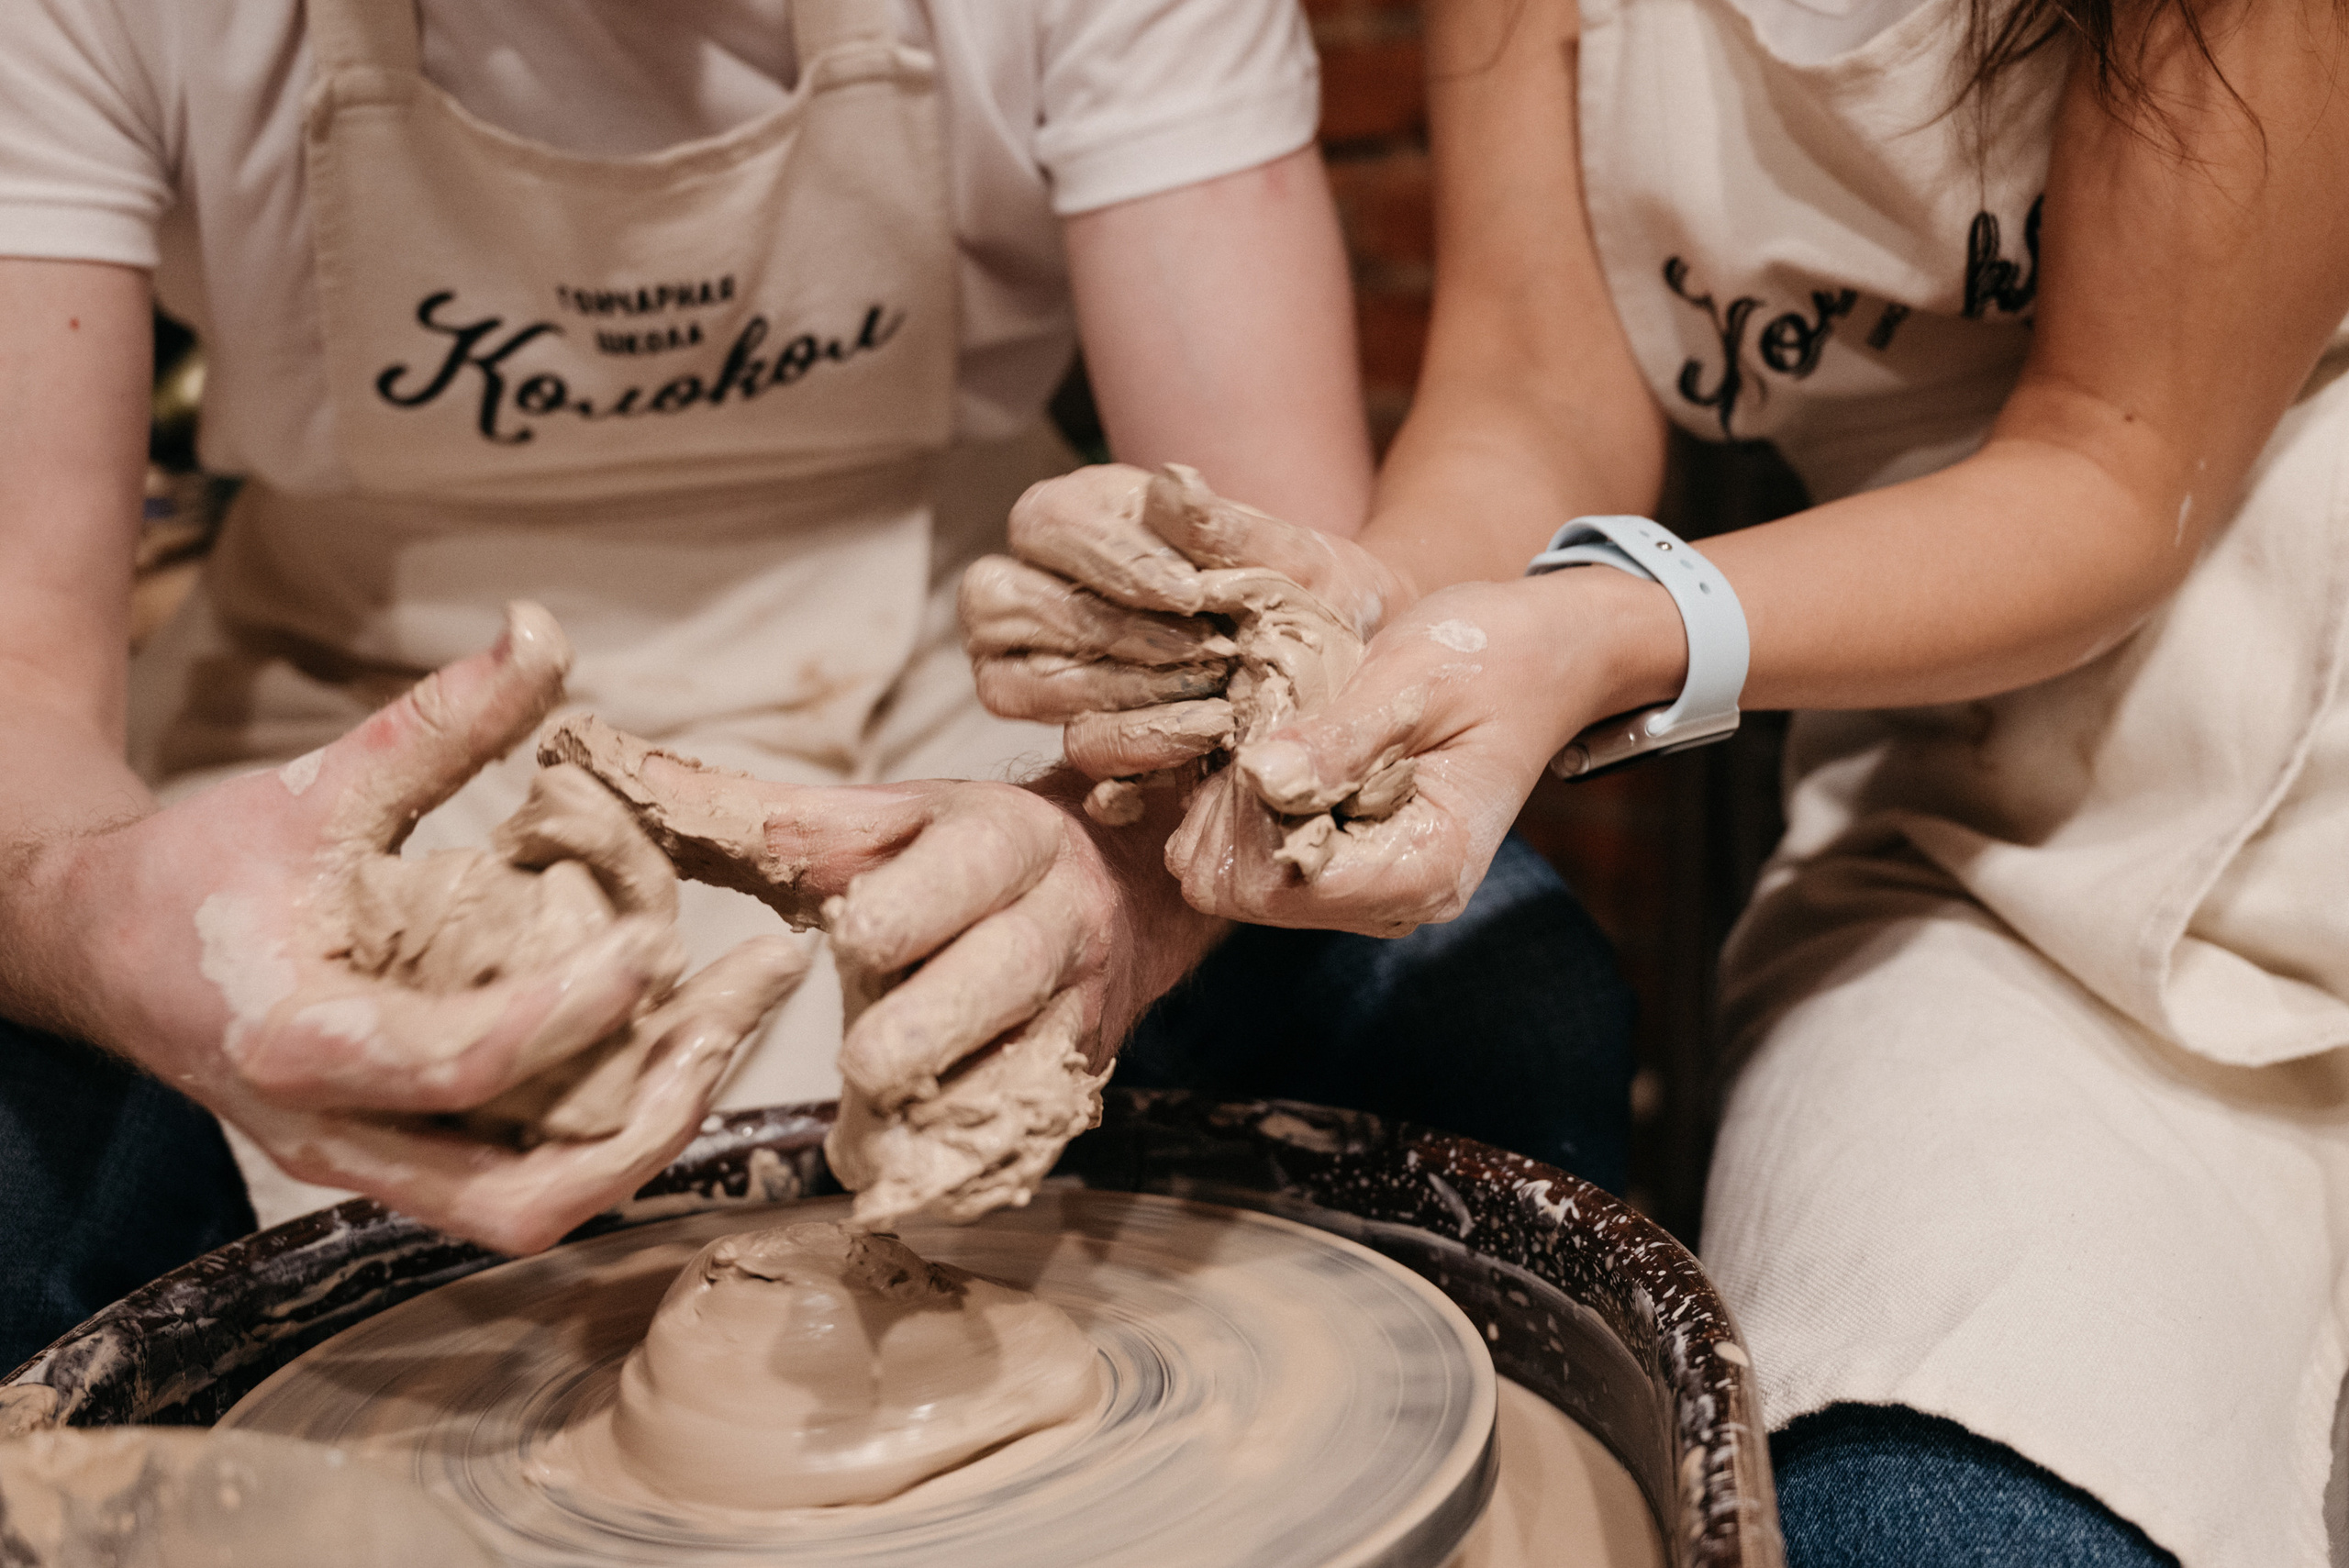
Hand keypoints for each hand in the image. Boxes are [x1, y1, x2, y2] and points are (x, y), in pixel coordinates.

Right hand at [50, 605, 806, 1253]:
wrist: (105, 951)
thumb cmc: (206, 870)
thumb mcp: (317, 785)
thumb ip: (439, 722)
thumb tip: (543, 630)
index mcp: (297, 1045)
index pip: (456, 1061)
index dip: (568, 1011)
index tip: (655, 941)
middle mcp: (339, 1140)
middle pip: (522, 1198)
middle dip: (652, 1113)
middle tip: (741, 1003)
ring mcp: (376, 1170)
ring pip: (536, 1209)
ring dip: (652, 1128)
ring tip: (734, 1019)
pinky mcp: (409, 1169)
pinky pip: (528, 1182)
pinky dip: (615, 1128)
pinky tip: (683, 1039)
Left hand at [540, 715, 1217, 1226]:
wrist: (1113, 897)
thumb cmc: (948, 860)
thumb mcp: (864, 822)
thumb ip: (737, 809)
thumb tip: (581, 757)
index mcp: (1000, 839)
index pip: (961, 877)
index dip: (903, 914)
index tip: (850, 939)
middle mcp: (1055, 922)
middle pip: (999, 979)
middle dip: (926, 1028)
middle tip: (864, 1065)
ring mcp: (1076, 1012)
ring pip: (1020, 1076)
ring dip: (940, 1120)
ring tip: (872, 1146)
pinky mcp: (1077, 1086)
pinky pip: (1028, 1144)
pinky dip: (961, 1172)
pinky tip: (905, 1180)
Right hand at [961, 463, 1412, 786]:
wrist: (1344, 660)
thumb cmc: (1303, 588)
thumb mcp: (1286, 553)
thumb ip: (1227, 525)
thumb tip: (1173, 482)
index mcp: (1078, 514)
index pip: (1046, 524)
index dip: (1108, 561)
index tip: (1190, 593)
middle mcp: (1034, 586)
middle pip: (999, 604)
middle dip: (1109, 632)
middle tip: (1206, 649)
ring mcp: (1037, 667)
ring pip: (1009, 686)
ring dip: (1115, 693)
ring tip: (1212, 697)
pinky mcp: (1075, 732)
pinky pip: (1073, 747)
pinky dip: (1138, 745)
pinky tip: (1204, 735)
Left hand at [1166, 574, 1652, 935]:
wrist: (1541, 657)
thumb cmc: (1493, 656)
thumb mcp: (1416, 675)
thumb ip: (1341, 736)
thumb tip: (1262, 777)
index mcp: (1429, 867)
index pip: (1289, 884)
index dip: (1251, 811)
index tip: (1270, 736)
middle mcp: (1397, 900)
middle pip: (1251, 893)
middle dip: (1237, 809)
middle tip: (1272, 726)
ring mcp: (1367, 892)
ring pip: (1240, 882)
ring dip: (1237, 806)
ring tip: (1282, 735)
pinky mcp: (1343, 869)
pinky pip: (1253, 861)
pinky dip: (1245, 807)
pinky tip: (1280, 754)